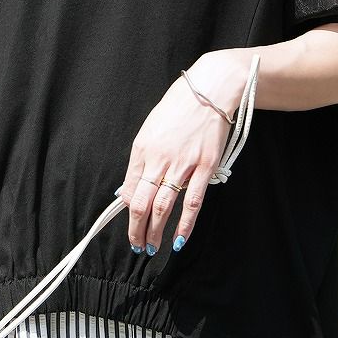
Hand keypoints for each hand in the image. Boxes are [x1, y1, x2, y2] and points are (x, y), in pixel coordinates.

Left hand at [117, 49, 250, 255]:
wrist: (209, 90)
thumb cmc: (179, 107)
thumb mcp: (150, 129)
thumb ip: (140, 159)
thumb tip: (129, 189)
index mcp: (142, 149)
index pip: (130, 189)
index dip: (128, 213)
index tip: (130, 226)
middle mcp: (159, 159)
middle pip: (143, 203)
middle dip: (138, 229)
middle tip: (137, 246)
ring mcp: (183, 164)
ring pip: (164, 206)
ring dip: (156, 231)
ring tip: (152, 247)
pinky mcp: (205, 167)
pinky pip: (193, 202)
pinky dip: (185, 224)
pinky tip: (179, 239)